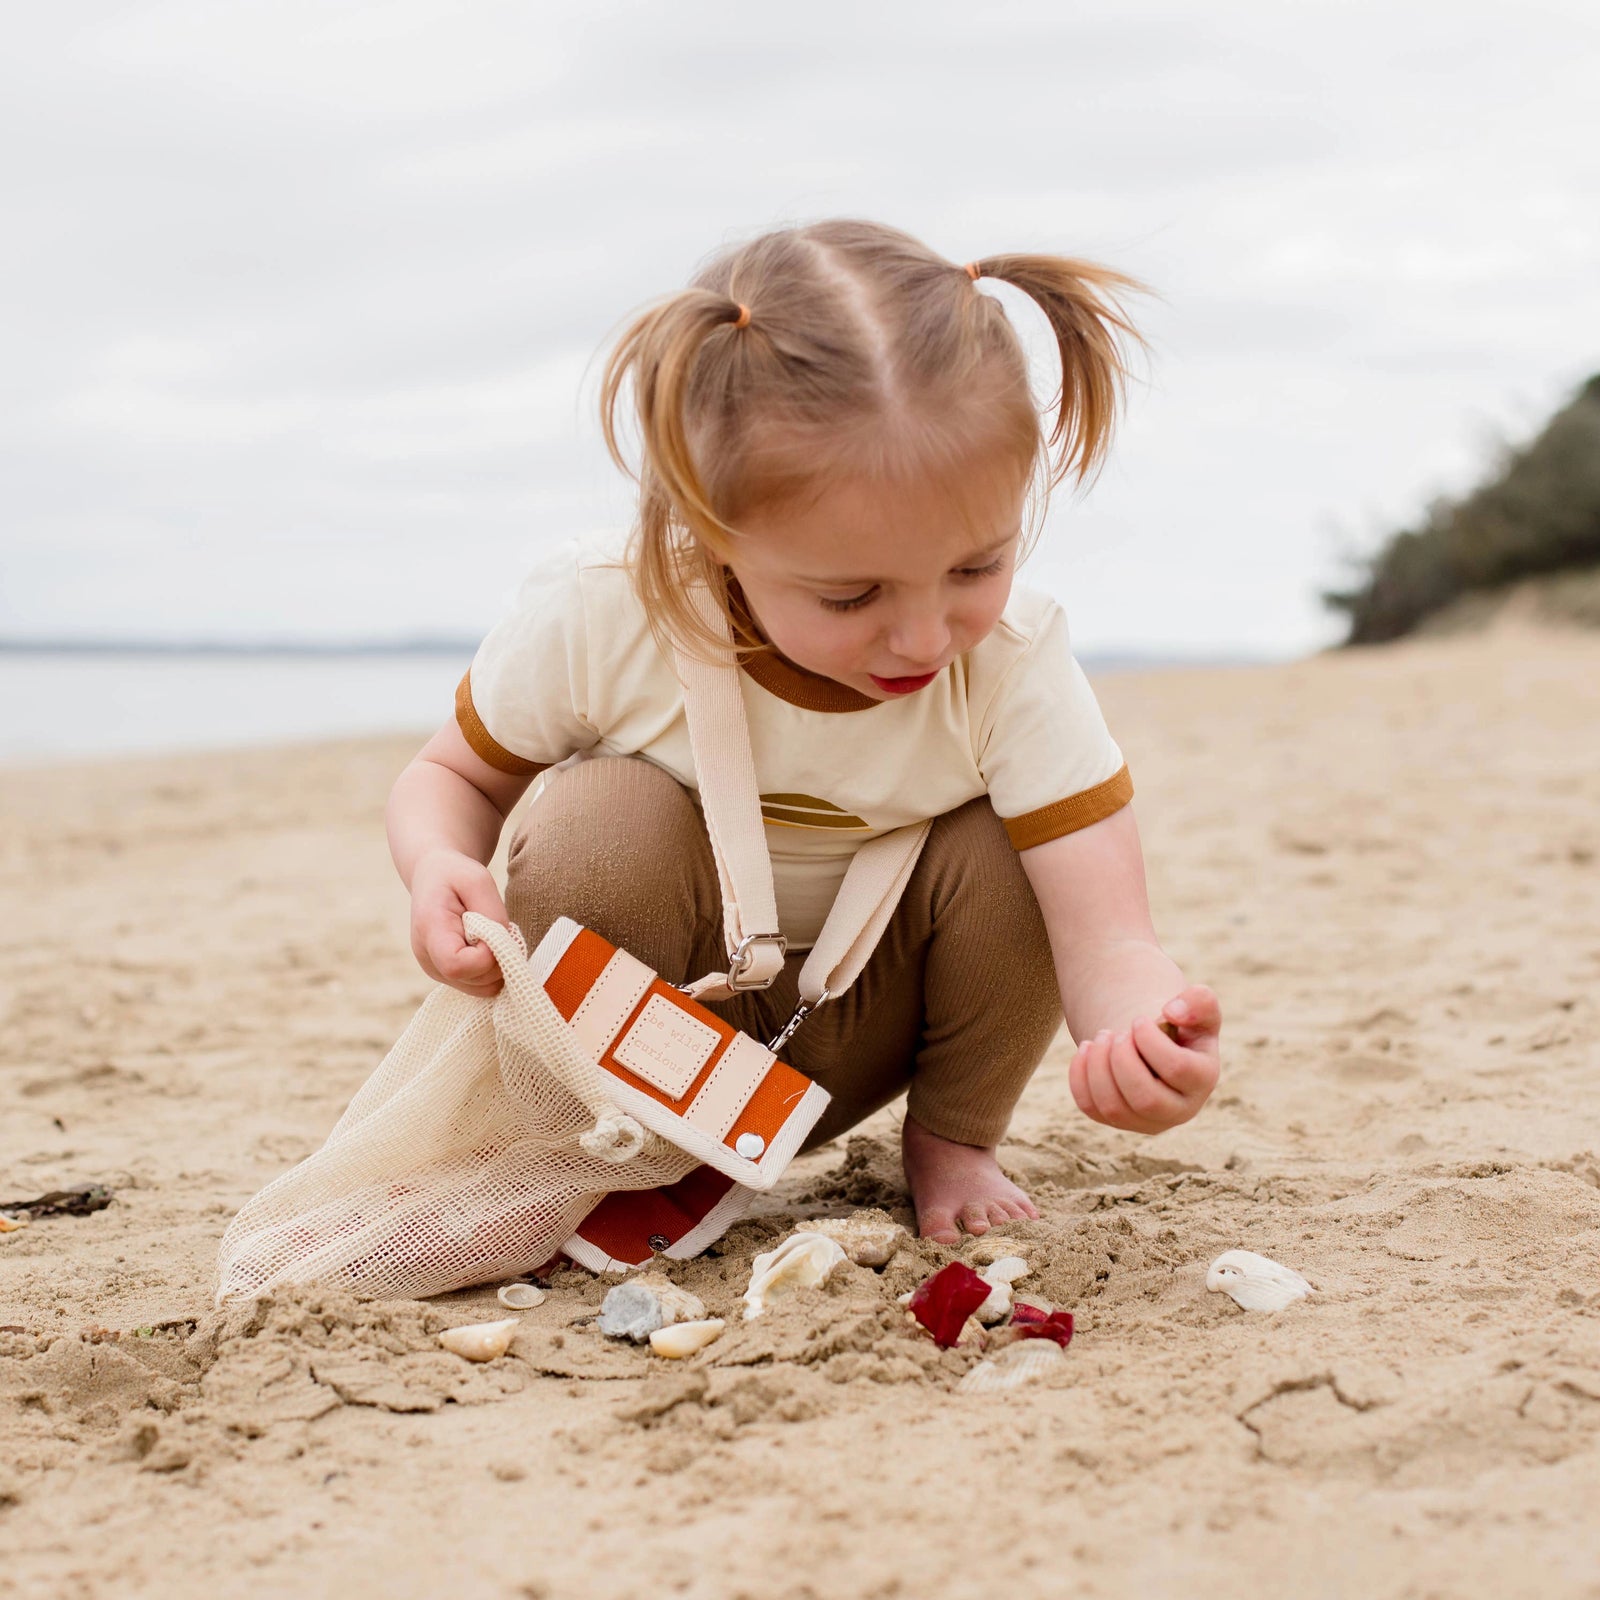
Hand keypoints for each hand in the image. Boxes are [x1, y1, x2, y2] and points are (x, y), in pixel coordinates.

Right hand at [409, 850, 513, 996]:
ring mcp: (436, 970)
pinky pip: (481, 986)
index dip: (485, 955)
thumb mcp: (478, 880)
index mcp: (429, 930)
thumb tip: (503, 948)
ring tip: (490, 935)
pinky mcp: (447, 976)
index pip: (456, 965)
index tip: (493, 931)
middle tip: (497, 929)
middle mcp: (427, 957)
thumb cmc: (456, 875)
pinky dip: (492, 970)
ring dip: (497, 966)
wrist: (433, 877)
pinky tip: (487, 946)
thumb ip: (492, 914)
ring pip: (481, 988)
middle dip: (497, 959)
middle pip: (473, 980)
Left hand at [1068, 984, 1220, 1133]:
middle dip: (1122, 1060)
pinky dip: (1080, 1077)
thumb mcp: (1197, 1006)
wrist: (1155, 1043)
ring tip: (1100, 1037)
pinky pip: (1091, 1108)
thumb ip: (1199, 1001)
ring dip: (1098, 1067)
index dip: (1150, 1040)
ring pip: (1114, 1108)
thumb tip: (1171, 1012)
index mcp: (1203, 1079)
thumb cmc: (1179, 1024)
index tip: (1138, 1020)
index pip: (1177, 1068)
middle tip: (1115, 1034)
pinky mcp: (1118, 1121)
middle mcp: (1180, 1110)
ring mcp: (1147, 1121)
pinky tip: (1086, 1050)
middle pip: (1146, 1099)